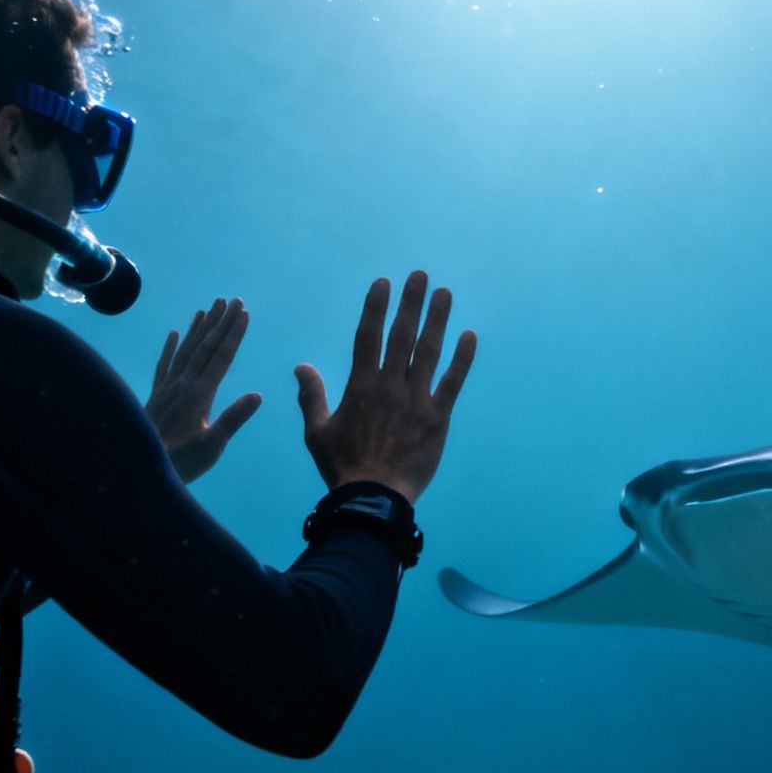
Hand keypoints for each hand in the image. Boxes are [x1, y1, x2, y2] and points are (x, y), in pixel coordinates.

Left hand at [146, 297, 262, 483]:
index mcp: (199, 394)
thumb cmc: (181, 461)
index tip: (243, 313)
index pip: (220, 357)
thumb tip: (257, 395)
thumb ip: (233, 418)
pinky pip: (163, 365)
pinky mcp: (156, 396)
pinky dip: (170, 347)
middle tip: (231, 300)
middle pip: (204, 347)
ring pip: (184, 350)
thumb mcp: (212, 445)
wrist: (139, 467)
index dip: (233, 334)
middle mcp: (183, 384)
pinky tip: (174, 334)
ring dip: (197, 329)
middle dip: (219, 322)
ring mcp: (167, 388)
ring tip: (207, 308)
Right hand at [295, 271, 475, 504]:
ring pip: (429, 351)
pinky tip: (470, 336)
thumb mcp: (316, 432)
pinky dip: (463, 359)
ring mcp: (416, 399)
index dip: (376, 307)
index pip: (368, 336)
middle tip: (420, 275)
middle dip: (410, 302)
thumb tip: (301, 366)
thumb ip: (311, 396)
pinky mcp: (439, 417)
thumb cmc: (342, 466)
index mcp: (360, 386)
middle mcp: (390, 385)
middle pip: (402, 335)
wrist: (374, 497)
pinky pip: (453, 382)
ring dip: (437, 320)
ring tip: (444, 293)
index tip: (383, 283)